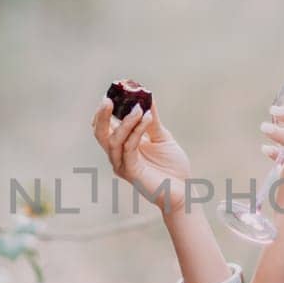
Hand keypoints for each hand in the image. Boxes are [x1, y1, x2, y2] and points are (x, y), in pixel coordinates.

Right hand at [92, 96, 191, 212]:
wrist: (183, 190)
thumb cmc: (172, 166)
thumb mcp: (162, 137)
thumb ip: (152, 120)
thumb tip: (147, 96)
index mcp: (122, 145)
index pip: (105, 126)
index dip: (105, 110)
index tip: (114, 92)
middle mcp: (118, 155)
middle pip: (100, 133)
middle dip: (102, 115)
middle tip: (109, 99)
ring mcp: (123, 164)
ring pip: (114, 140)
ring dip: (126, 122)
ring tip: (138, 108)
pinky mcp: (131, 172)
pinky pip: (129, 148)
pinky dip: (137, 131)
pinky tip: (146, 118)